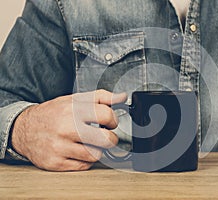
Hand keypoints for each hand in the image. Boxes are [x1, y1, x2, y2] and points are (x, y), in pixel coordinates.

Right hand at [11, 90, 126, 170]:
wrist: (24, 129)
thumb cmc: (52, 113)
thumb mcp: (74, 99)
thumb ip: (100, 97)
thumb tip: (122, 97)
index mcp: (73, 110)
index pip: (106, 115)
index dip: (113, 120)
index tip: (110, 122)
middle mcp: (66, 128)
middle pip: (106, 139)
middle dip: (111, 138)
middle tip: (105, 136)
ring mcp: (60, 147)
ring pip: (96, 154)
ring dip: (97, 149)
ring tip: (89, 143)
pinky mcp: (56, 163)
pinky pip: (84, 166)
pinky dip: (86, 160)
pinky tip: (79, 151)